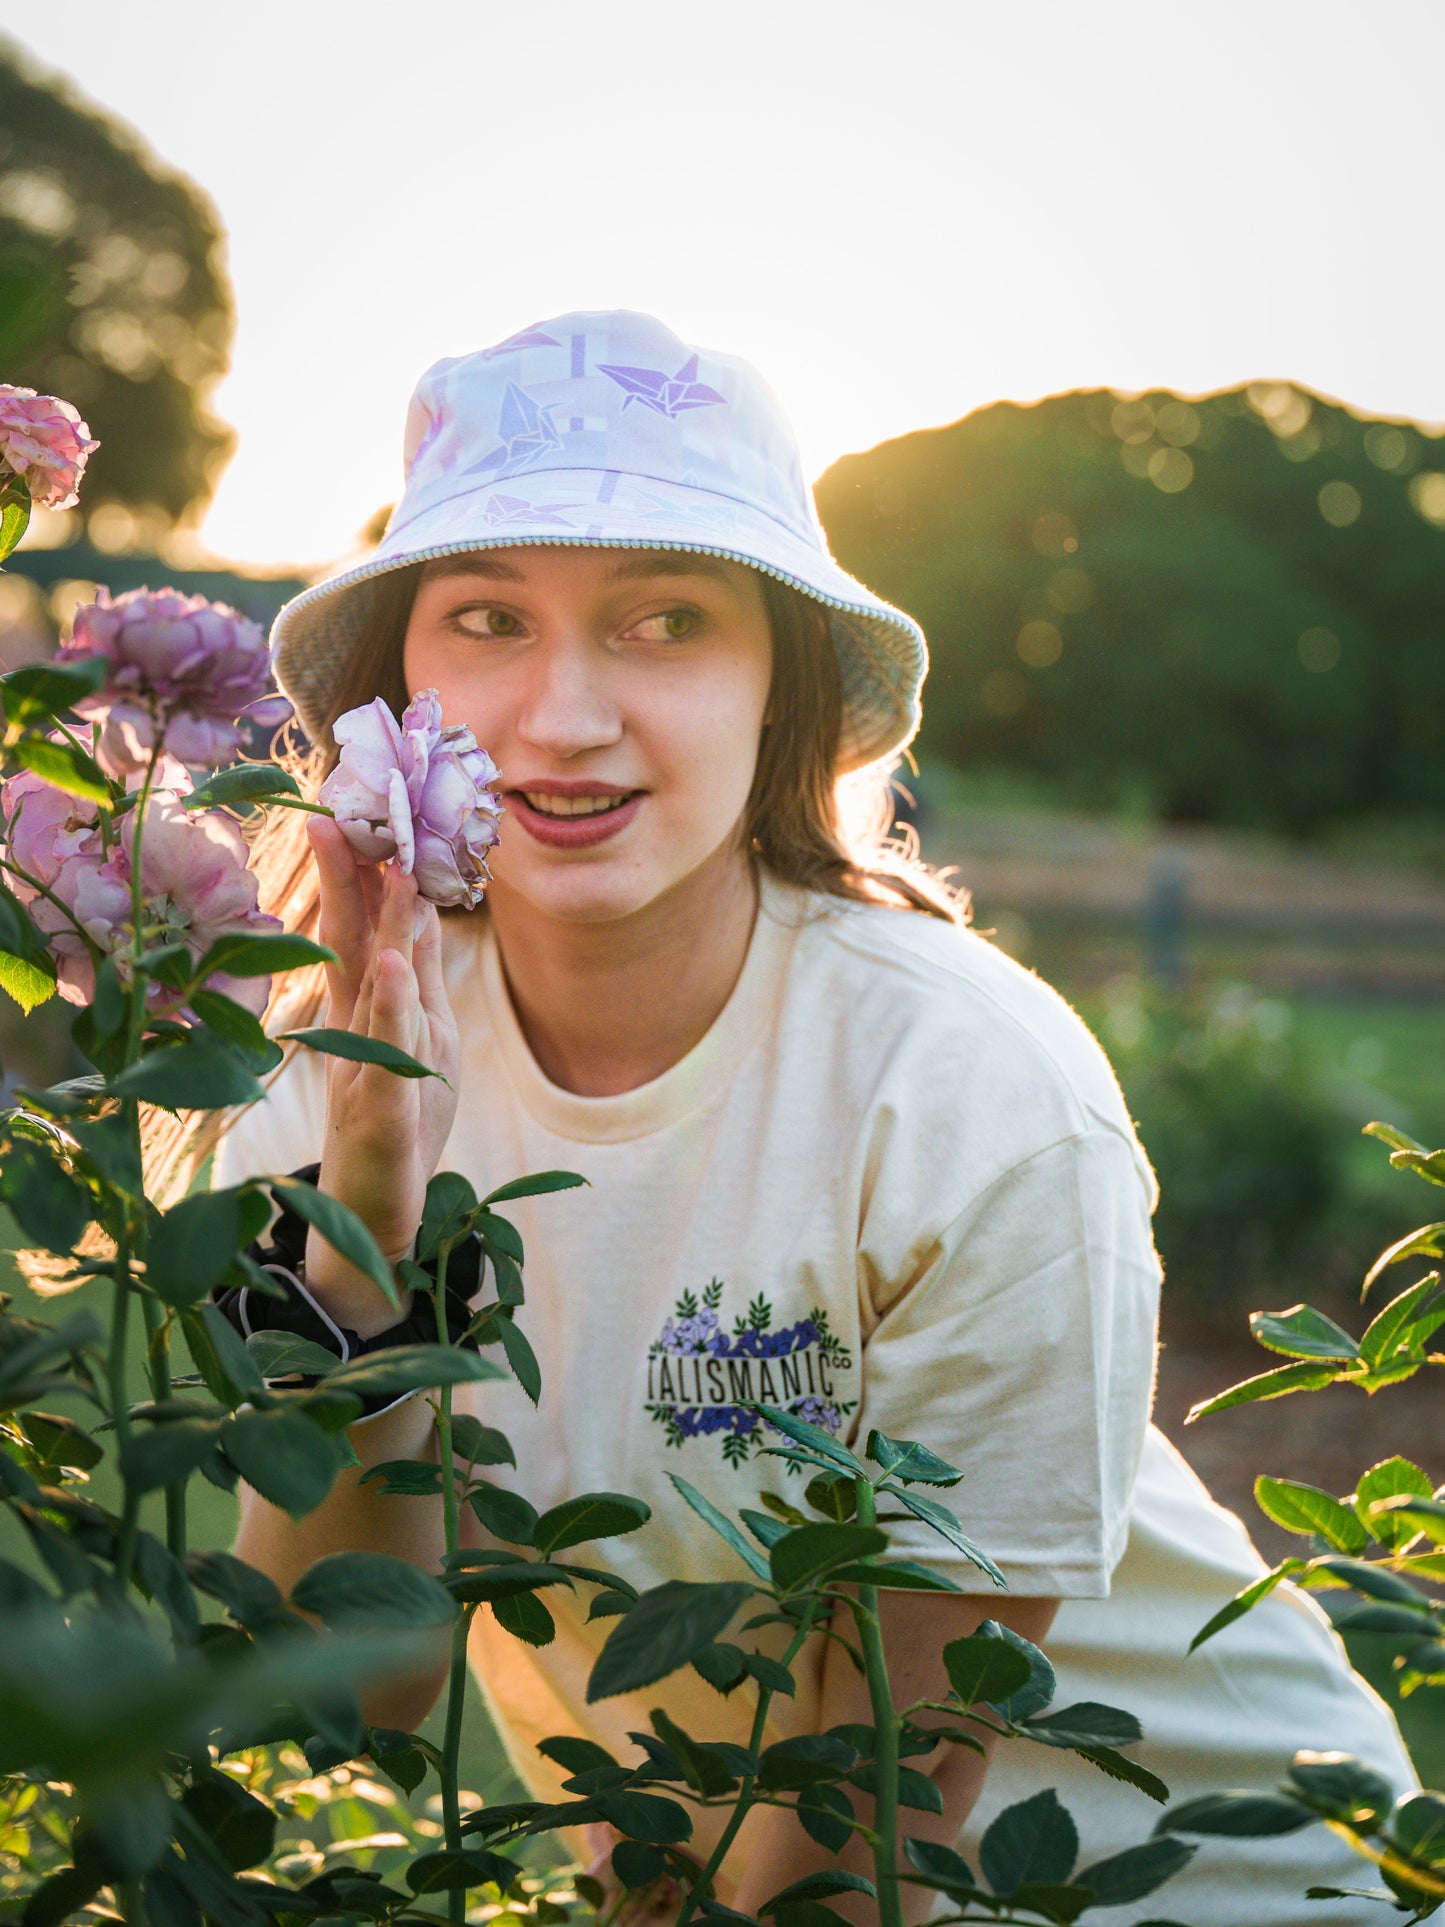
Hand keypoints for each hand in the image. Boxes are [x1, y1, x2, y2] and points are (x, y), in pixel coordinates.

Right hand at [302, 815, 460, 1335]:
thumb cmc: (399, 1119)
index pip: (364, 928)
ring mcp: (363, 1065)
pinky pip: (384, 1051)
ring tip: (386, 865)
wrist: (374, 1213)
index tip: (363, 809)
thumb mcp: (416, 1041)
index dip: (363, 872)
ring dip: (375, 924)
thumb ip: (413, 980)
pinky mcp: (379, 1109)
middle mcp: (358, 1028)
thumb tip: (418, 912)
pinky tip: (395, 971)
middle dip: (347, 878)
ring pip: (370, 985)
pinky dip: (389, 1009)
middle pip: (351, 941)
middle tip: (341, 811)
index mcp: (370, 1008)